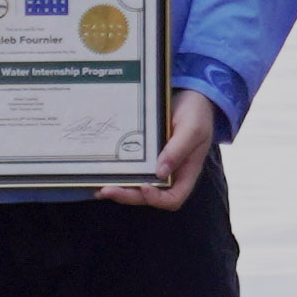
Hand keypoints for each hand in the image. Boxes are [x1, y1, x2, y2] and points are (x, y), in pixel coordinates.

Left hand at [101, 90, 222, 210]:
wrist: (190, 97)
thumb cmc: (196, 114)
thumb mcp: (192, 129)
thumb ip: (178, 149)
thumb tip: (160, 173)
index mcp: (186, 172)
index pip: (173, 198)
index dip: (157, 199)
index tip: (144, 186)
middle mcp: (170, 174)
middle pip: (149, 196)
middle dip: (128, 195)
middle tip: (108, 190)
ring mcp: (156, 166)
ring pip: (136, 187)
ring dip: (119, 189)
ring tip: (100, 188)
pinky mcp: (145, 157)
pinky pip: (131, 170)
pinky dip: (117, 175)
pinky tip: (102, 174)